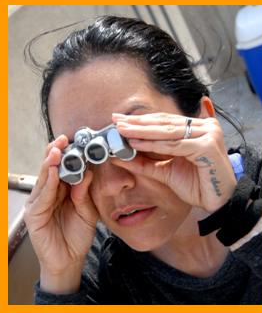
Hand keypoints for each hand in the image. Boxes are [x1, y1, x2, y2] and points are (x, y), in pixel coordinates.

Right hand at [24, 135, 98, 278]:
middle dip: (56, 153)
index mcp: (62, 191)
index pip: (63, 169)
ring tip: (56, 151)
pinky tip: (54, 173)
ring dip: (50, 164)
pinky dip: (48, 184)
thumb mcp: (87, 211)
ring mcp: (40, 203)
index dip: (67, 155)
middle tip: (62, 140)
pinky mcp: (34, 215)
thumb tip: (88, 172)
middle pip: (51, 170)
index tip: (73, 141)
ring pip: (44, 180)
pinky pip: (43, 197)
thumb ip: (84, 193)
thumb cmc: (77, 235)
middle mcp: (49, 194)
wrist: (70, 260)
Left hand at [112, 112, 236, 212]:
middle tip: (116, 120)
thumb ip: (145, 162)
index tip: (121, 120)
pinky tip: (136, 142)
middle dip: (138, 122)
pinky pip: (174, 145)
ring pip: (167, 131)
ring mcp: (208, 134)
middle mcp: (205, 126)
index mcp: (197, 128)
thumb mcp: (166, 170)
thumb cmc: (197, 185)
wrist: (218, 203)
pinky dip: (153, 144)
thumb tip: (120, 155)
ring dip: (142, 130)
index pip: (165, 121)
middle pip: (164, 122)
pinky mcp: (208, 146)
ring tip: (122, 129)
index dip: (142, 120)